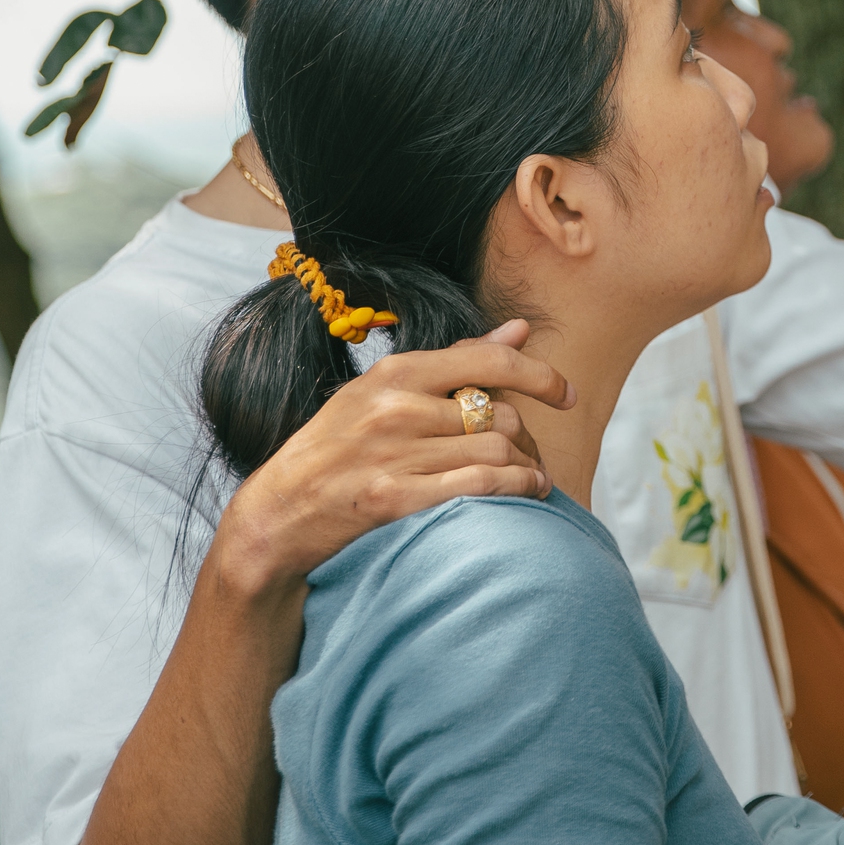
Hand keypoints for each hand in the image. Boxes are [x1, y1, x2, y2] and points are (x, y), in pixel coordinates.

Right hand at [215, 319, 576, 604]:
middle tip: (537, 454)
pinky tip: (525, 495)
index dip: (540, 374)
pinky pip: (479, 487)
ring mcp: (395, 455)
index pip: (488, 360)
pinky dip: (514, 490)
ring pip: (496, 451)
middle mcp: (397, 408)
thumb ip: (454, 361)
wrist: (278, 515)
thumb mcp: (382, 392)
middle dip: (530, 436)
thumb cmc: (336, 449)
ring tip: (536, 479)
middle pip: (499, 413)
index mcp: (395, 373)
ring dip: (529, 468)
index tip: (565, 392)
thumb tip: (519, 329)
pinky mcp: (395, 500)